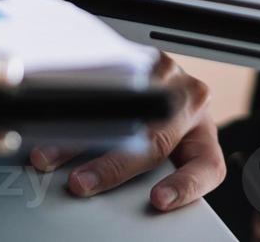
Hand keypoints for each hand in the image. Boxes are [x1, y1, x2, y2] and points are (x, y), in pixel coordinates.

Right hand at [29, 53, 225, 211]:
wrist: (163, 79)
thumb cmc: (165, 124)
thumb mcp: (170, 151)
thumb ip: (155, 172)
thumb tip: (113, 202)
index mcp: (204, 133)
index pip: (207, 164)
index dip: (185, 185)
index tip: (158, 200)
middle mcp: (189, 101)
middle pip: (155, 139)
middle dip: (113, 165)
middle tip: (83, 182)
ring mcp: (166, 75)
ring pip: (124, 108)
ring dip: (82, 135)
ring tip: (52, 154)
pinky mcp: (140, 58)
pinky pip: (108, 79)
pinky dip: (77, 100)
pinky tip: (56, 111)